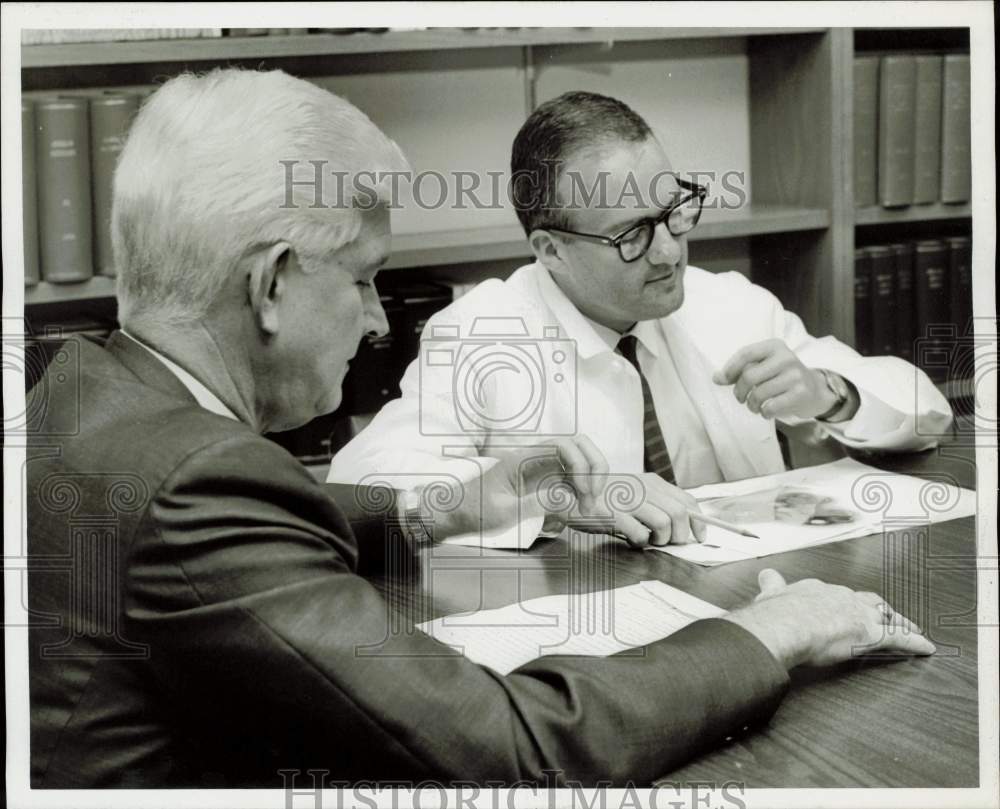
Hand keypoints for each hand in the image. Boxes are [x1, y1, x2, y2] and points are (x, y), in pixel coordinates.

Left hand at [431, 437, 609, 537]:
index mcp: (523, 458)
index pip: (564, 445)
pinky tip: (575, 512)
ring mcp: (540, 470)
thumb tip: (570, 499)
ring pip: (577, 462)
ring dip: (589, 480)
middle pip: (578, 446)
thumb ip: (536, 504)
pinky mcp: (542, 484)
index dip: (582, 464)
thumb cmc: (473, 510)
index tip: (584, 493)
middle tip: (592, 497)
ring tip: (586, 508)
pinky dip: (580, 493)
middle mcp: (535, 459)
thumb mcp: (503, 511)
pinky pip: (570, 481)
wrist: (455, 513)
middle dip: (594, 467)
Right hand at [561, 472, 706, 547]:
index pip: (686, 500)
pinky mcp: (614, 514)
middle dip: (680, 534)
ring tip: (648, 541)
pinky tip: (630, 540)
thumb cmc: (605, 499)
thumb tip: (684, 525)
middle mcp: (642, 487)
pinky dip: (641, 543)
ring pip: (665, 523)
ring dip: (661, 539)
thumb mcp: (634, 495)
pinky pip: (641, 534)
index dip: (698, 521)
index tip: (699, 537)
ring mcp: (628, 499)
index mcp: (650, 481)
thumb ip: (656, 503)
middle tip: (667, 543)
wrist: (569, 495)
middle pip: (680, 513)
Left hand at [713, 339, 838, 419]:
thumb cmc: (781, 378)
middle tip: (741, 398)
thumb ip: (741, 370)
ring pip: (758, 394)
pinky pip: (771, 407)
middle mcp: (786, 357)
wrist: (815, 390)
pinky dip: (764, 412)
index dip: (730, 369)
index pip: (745, 354)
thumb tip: (716, 378)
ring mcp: (795, 375)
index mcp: (774, 346)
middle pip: (749, 376)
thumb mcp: (764, 367)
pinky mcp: (801, 393)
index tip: (722, 380)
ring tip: (754, 406)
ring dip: (751, 405)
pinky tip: (767, 411)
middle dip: (739, 391)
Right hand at [723, 569, 934, 668]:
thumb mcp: (765, 598)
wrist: (782, 625)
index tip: (837, 599)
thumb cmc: (770, 617)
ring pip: (884, 614)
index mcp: (810, 590)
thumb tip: (758, 579)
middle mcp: (835, 595)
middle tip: (880, 611)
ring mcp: (855, 613)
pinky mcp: (871, 633)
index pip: (827, 591)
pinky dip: (914, 642)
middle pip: (861, 598)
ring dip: (897, 619)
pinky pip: (899, 637)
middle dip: (871, 605)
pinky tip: (925, 647)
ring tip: (908, 625)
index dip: (835, 598)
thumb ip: (766, 589)